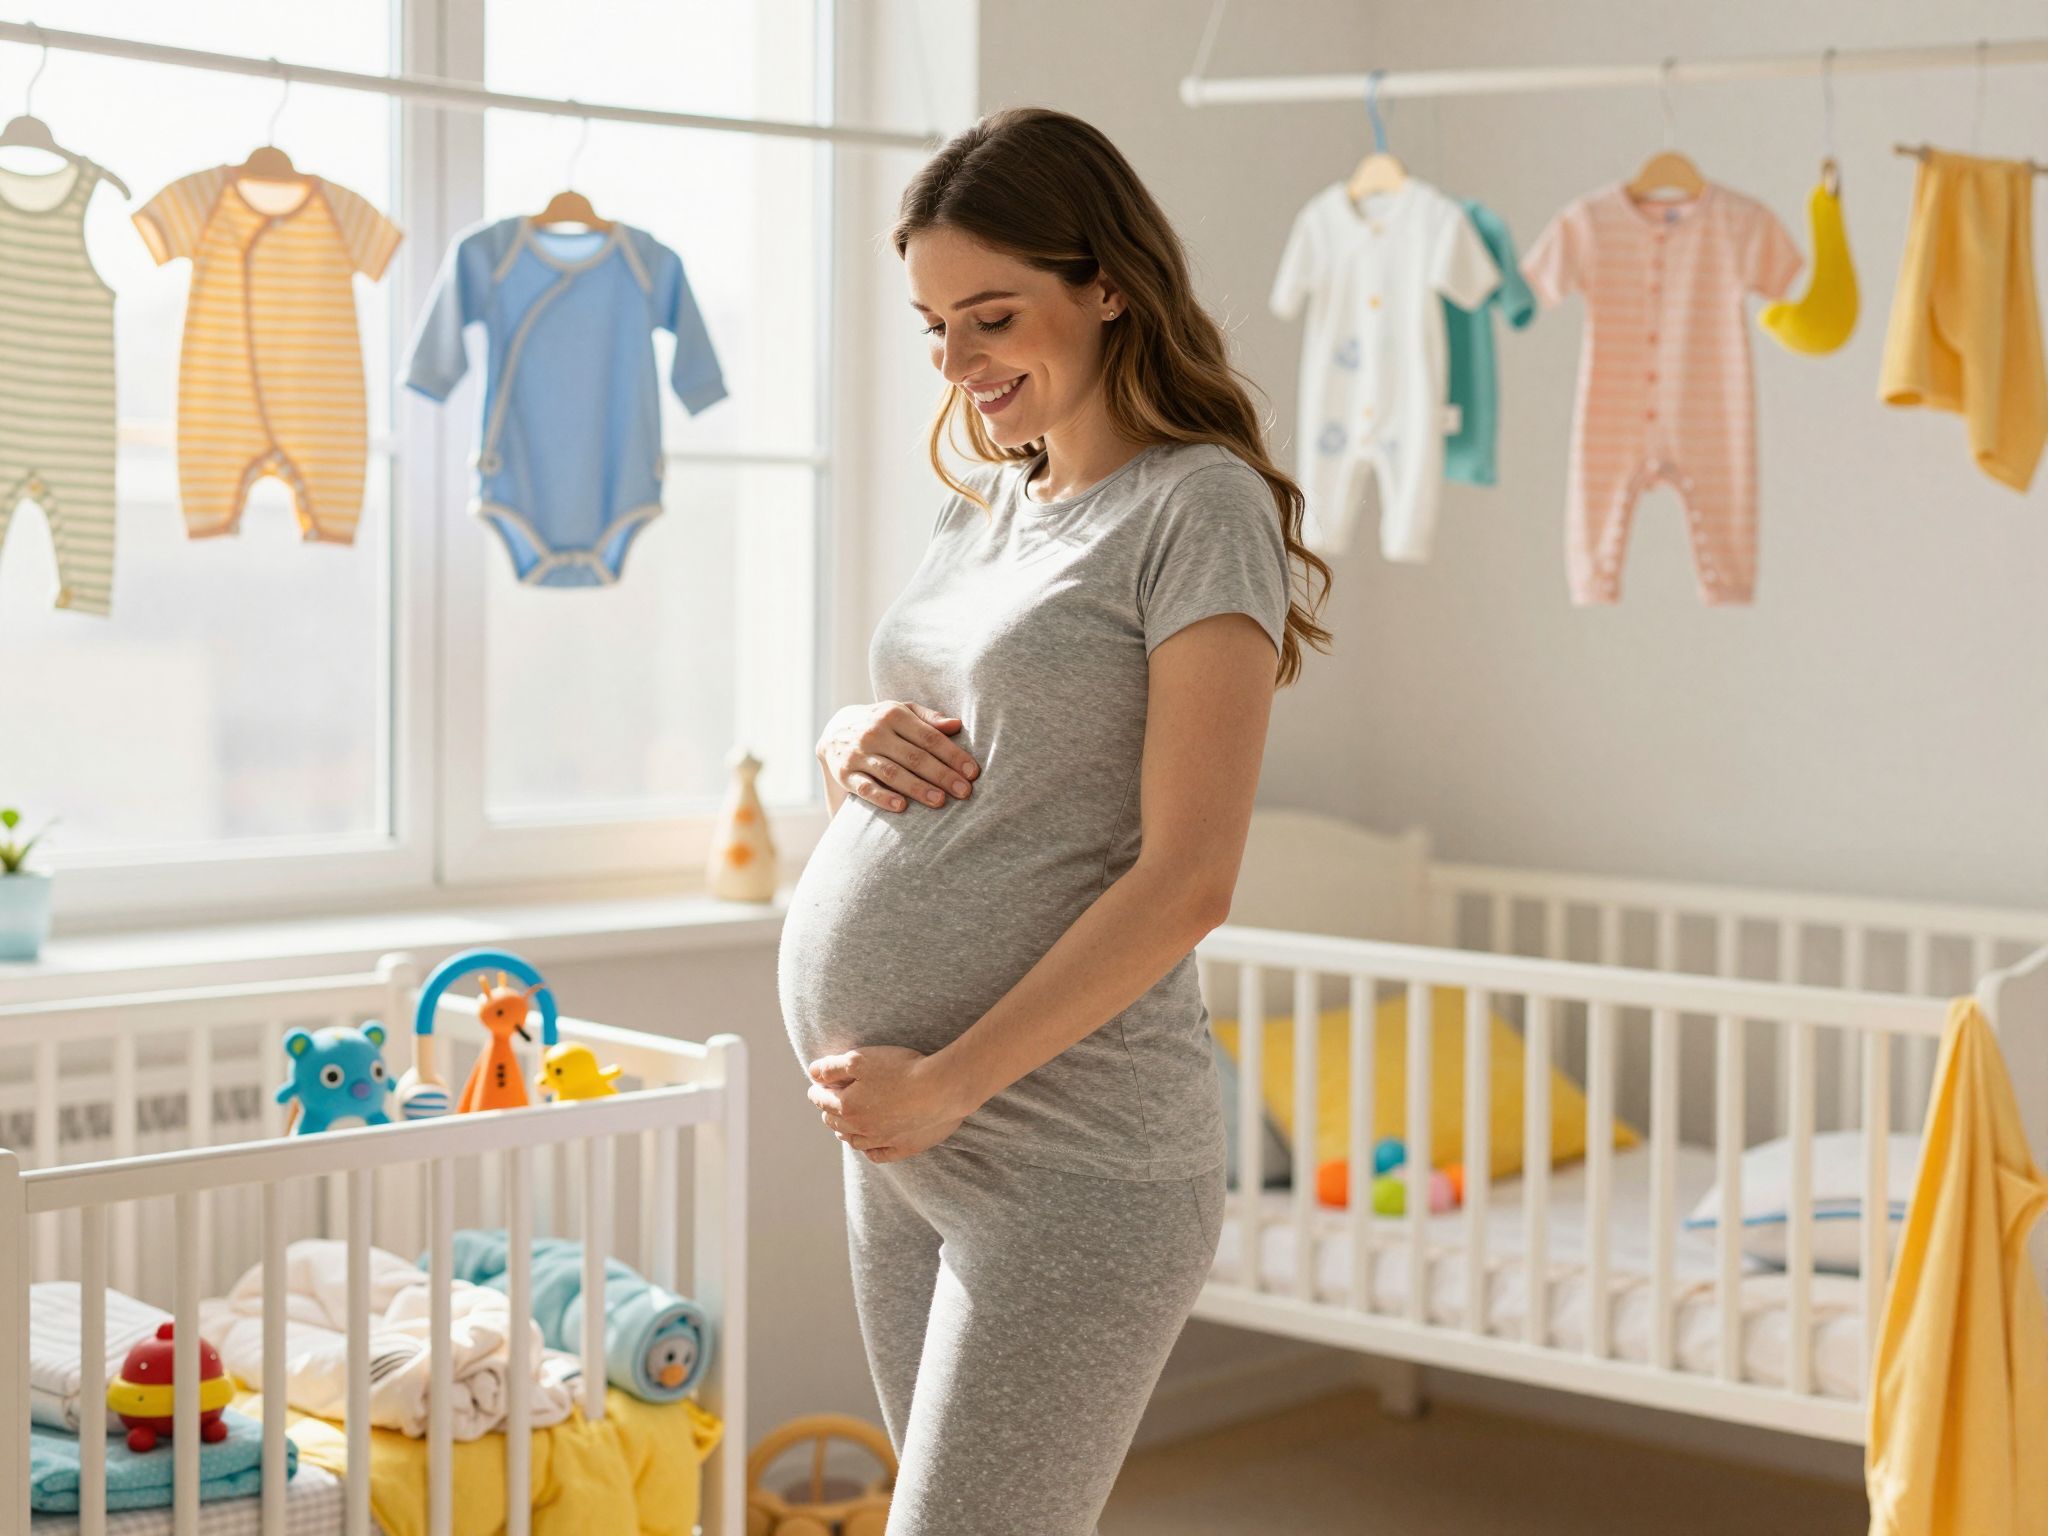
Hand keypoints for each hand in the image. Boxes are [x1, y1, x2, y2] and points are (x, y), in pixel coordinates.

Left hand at [807, 1045, 976, 1162]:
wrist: (942, 1089)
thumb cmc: (901, 1069)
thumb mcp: (860, 1059)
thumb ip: (832, 1067)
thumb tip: (812, 1073)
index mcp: (847, 1106)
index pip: (822, 1100)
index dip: (817, 1091)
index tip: (817, 1086)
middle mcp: (861, 1128)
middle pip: (835, 1122)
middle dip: (829, 1111)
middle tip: (830, 1102)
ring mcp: (883, 1140)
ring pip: (854, 1141)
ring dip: (845, 1132)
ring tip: (844, 1126)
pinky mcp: (904, 1147)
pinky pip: (879, 1155)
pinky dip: (870, 1150)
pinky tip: (870, 1146)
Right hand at [816, 701, 978, 813]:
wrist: (834, 731)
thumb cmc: (881, 723)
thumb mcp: (902, 711)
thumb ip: (929, 718)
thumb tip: (957, 725)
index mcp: (894, 715)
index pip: (929, 737)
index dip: (952, 755)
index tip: (972, 772)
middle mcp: (875, 732)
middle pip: (914, 756)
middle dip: (941, 775)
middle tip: (964, 792)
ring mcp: (859, 753)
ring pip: (891, 773)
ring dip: (917, 788)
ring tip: (940, 801)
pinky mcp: (845, 773)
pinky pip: (865, 788)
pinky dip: (883, 798)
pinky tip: (902, 807)